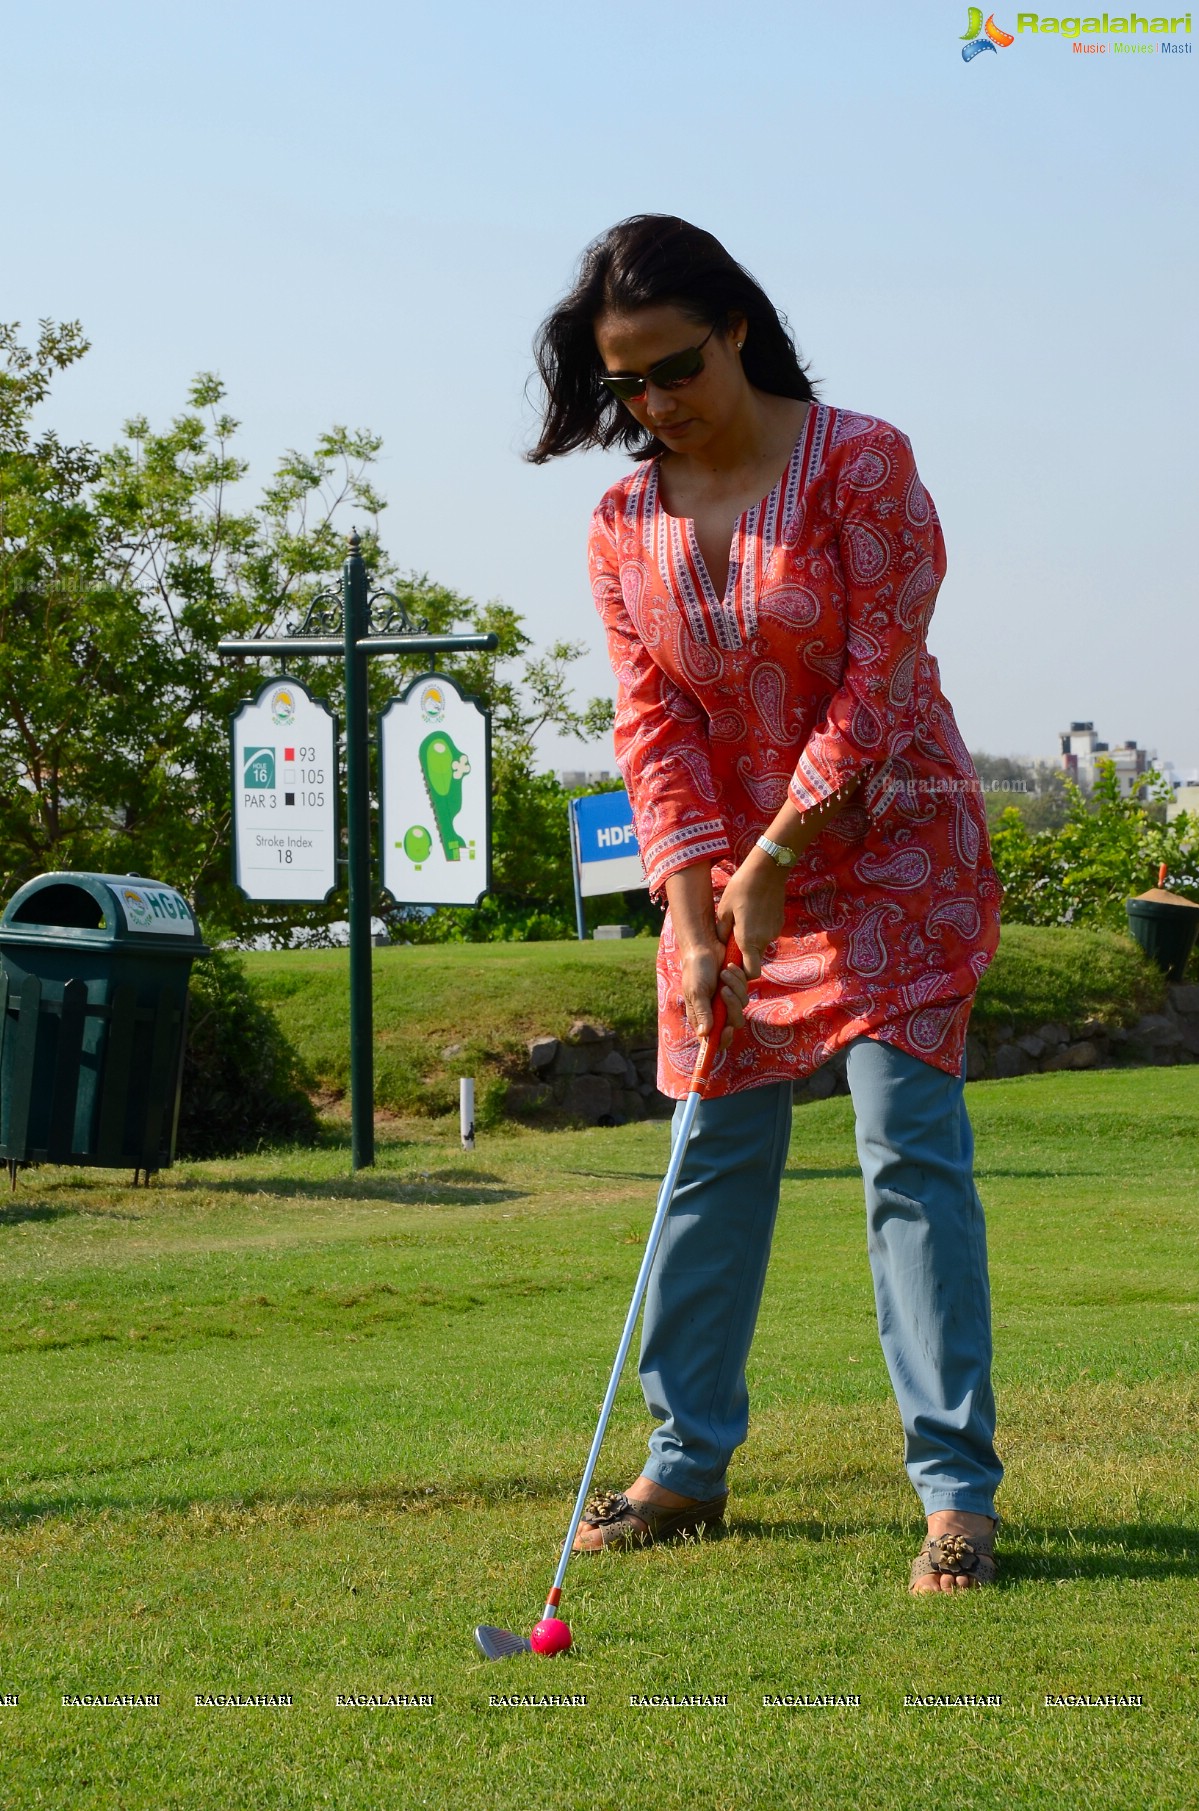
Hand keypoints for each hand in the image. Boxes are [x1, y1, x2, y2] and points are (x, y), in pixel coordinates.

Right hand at [678, 937, 748, 1049]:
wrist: (704, 946)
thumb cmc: (695, 970)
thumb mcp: (696, 991)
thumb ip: (702, 1012)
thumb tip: (704, 1034)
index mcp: (702, 1016)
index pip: (713, 1040)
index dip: (722, 1040)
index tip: (727, 1029)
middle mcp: (716, 1011)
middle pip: (733, 1023)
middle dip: (732, 1007)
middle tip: (724, 991)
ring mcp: (726, 1000)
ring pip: (741, 1006)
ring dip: (735, 988)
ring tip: (723, 973)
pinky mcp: (736, 989)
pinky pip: (745, 991)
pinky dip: (739, 979)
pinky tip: (729, 968)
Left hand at [715, 846, 787, 980]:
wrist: (767, 870)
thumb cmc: (741, 888)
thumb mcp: (724, 910)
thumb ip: (722, 932)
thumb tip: (722, 944)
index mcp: (748, 940)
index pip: (751, 973)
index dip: (742, 973)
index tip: (732, 962)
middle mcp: (765, 940)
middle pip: (755, 958)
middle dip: (743, 952)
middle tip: (732, 935)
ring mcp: (774, 931)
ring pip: (760, 944)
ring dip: (750, 939)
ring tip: (741, 919)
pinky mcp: (779, 922)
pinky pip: (766, 933)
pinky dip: (758, 929)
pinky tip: (752, 912)